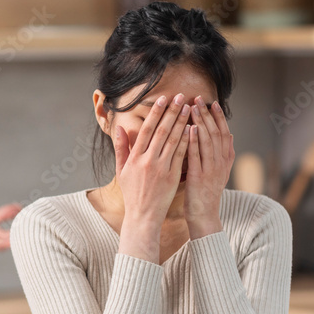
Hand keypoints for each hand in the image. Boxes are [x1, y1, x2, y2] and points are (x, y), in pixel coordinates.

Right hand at [114, 93, 191, 225]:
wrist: (142, 215)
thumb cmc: (132, 193)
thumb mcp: (121, 170)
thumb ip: (121, 148)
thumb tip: (119, 128)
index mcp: (134, 158)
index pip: (146, 130)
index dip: (155, 113)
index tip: (162, 99)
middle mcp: (147, 160)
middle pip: (162, 131)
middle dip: (171, 112)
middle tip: (180, 97)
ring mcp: (161, 168)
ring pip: (174, 140)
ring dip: (182, 122)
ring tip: (189, 108)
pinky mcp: (172, 176)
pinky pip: (181, 154)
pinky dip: (187, 140)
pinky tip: (193, 128)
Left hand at [185, 96, 233, 237]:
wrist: (204, 216)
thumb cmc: (206, 193)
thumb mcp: (218, 172)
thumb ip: (222, 154)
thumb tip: (229, 135)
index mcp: (225, 160)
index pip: (224, 132)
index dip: (219, 117)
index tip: (212, 102)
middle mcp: (221, 163)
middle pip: (216, 133)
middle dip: (208, 115)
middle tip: (199, 98)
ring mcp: (212, 169)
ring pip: (208, 141)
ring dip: (201, 123)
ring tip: (193, 107)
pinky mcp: (200, 177)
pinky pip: (197, 156)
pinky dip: (194, 141)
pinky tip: (189, 128)